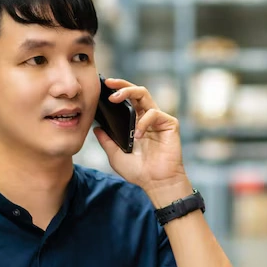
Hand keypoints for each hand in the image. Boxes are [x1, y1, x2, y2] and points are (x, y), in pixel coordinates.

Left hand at [93, 78, 187, 197]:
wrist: (156, 183)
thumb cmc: (139, 172)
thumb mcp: (115, 155)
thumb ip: (106, 141)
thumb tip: (96, 128)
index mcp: (136, 123)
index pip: (127, 100)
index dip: (117, 91)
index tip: (103, 86)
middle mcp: (148, 118)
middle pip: (136, 92)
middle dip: (122, 84)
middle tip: (108, 84)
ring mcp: (159, 120)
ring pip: (145, 95)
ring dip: (129, 92)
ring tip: (116, 99)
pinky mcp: (169, 124)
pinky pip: (154, 113)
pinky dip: (143, 122)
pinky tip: (138, 135)